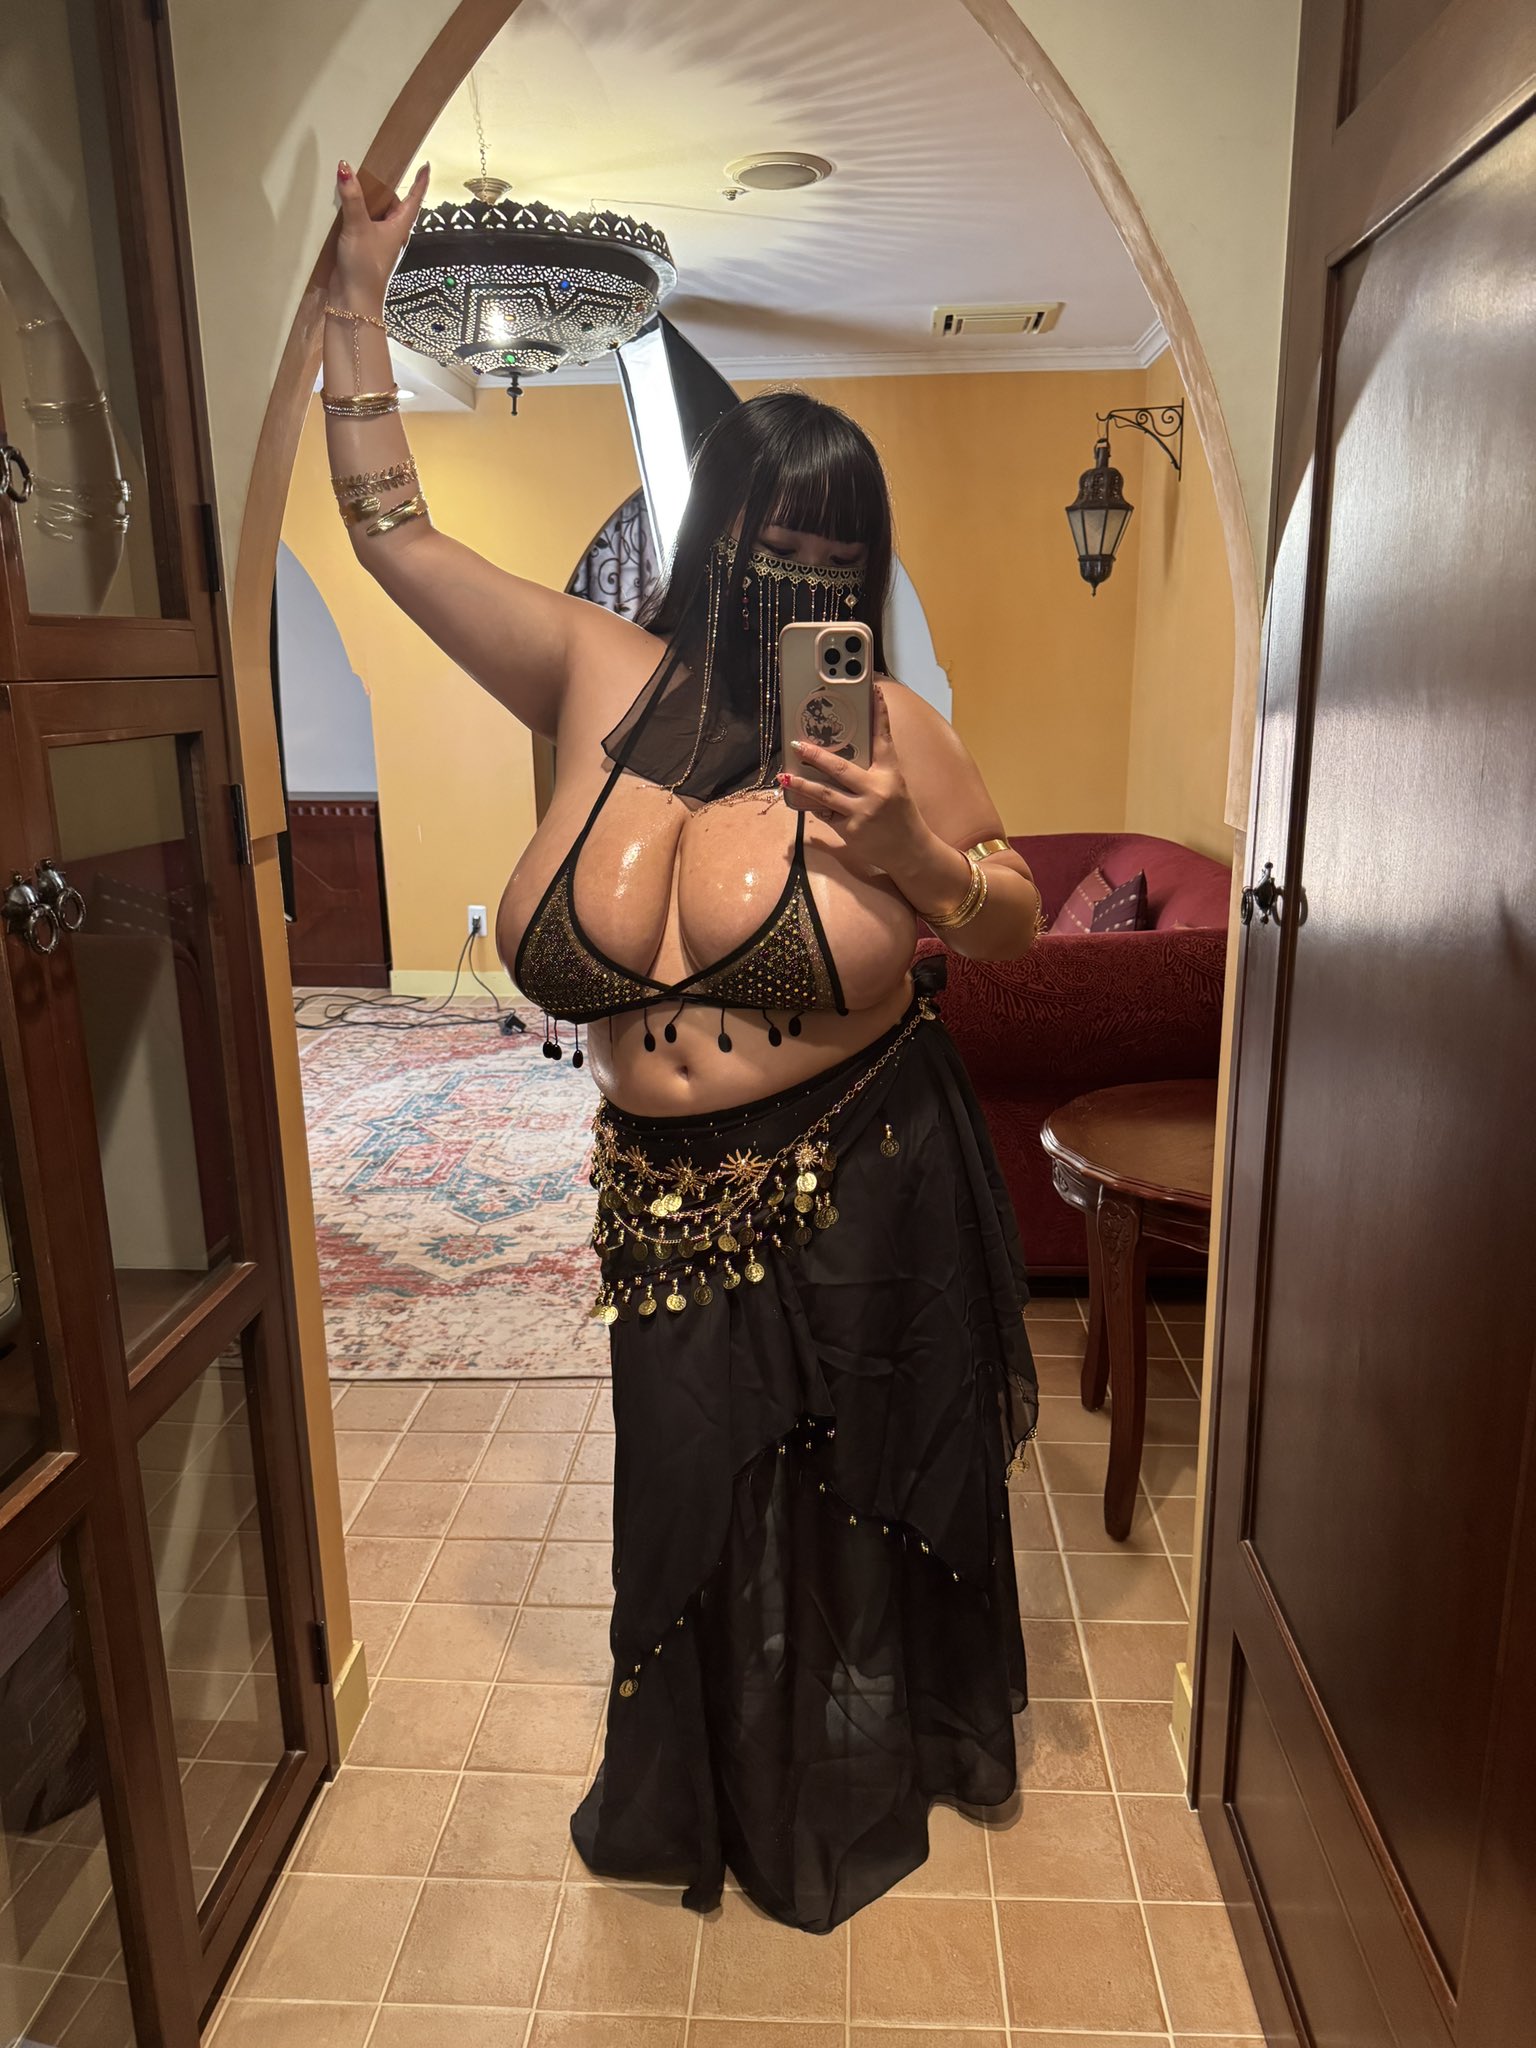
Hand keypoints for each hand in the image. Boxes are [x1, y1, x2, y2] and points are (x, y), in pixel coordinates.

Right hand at [330, 159, 430, 310]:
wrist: (353, 300)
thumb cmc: (365, 268)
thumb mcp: (358, 226)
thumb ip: (352, 197)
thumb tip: (345, 169)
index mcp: (399, 226)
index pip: (414, 198)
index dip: (420, 182)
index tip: (425, 166)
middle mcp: (391, 232)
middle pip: (390, 202)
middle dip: (381, 187)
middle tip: (370, 168)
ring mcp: (377, 240)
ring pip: (373, 213)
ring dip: (363, 200)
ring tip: (351, 181)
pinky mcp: (362, 247)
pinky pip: (360, 223)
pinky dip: (353, 213)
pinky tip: (340, 206)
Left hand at [780, 684, 936, 876]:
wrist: (910, 851)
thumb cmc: (900, 816)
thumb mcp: (894, 788)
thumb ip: (872, 774)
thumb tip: (840, 761)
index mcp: (891, 775)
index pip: (884, 739)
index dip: (880, 715)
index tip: (875, 692)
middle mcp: (876, 790)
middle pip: (840, 768)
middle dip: (815, 755)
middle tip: (797, 745)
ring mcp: (862, 811)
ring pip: (824, 794)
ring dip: (802, 784)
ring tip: (784, 776)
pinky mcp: (850, 830)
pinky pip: (826, 814)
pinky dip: (816, 807)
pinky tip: (804, 801)